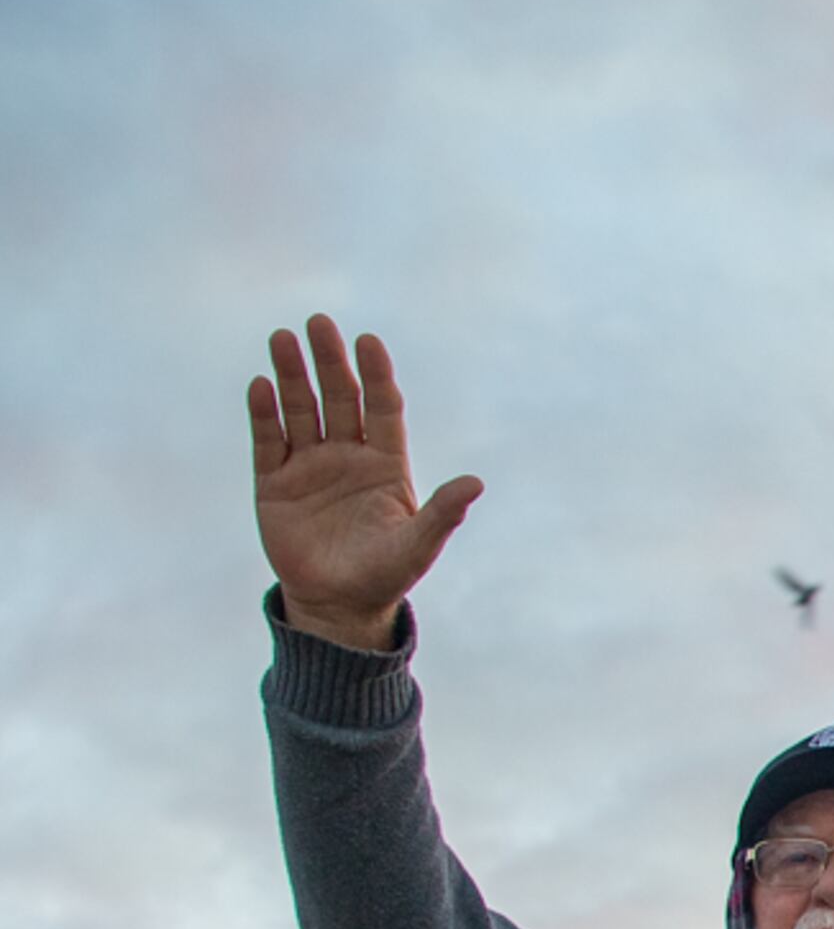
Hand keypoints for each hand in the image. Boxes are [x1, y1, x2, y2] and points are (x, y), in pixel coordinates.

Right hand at [247, 315, 481, 649]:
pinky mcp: (274, 481)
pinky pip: (268, 440)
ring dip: (292, 375)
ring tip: (283, 337)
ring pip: (300, 410)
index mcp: (385, 464)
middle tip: (318, 322)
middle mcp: (347, 456)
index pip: (382, 408)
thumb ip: (442, 513)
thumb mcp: (417, 545)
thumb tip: (476, 483)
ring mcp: (309, 466)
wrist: (338, 605)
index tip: (368, 341)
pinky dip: (264, 413)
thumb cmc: (385, 575)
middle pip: (338, 398)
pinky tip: (262, 384)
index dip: (376, 375)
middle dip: (329, 362)